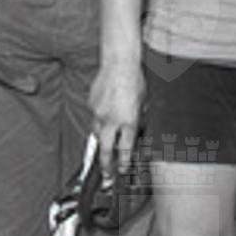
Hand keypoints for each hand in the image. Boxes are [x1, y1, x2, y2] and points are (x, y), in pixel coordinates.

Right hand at [90, 62, 145, 179]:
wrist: (119, 63)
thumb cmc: (135, 80)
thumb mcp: (144, 103)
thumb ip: (138, 119)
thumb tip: (136, 129)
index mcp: (128, 121)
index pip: (124, 149)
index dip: (122, 163)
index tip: (121, 170)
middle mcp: (111, 120)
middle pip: (105, 149)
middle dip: (105, 164)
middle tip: (107, 172)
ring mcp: (98, 113)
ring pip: (97, 134)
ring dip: (102, 141)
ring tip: (105, 147)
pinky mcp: (91, 105)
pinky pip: (94, 118)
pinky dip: (100, 119)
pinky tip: (106, 112)